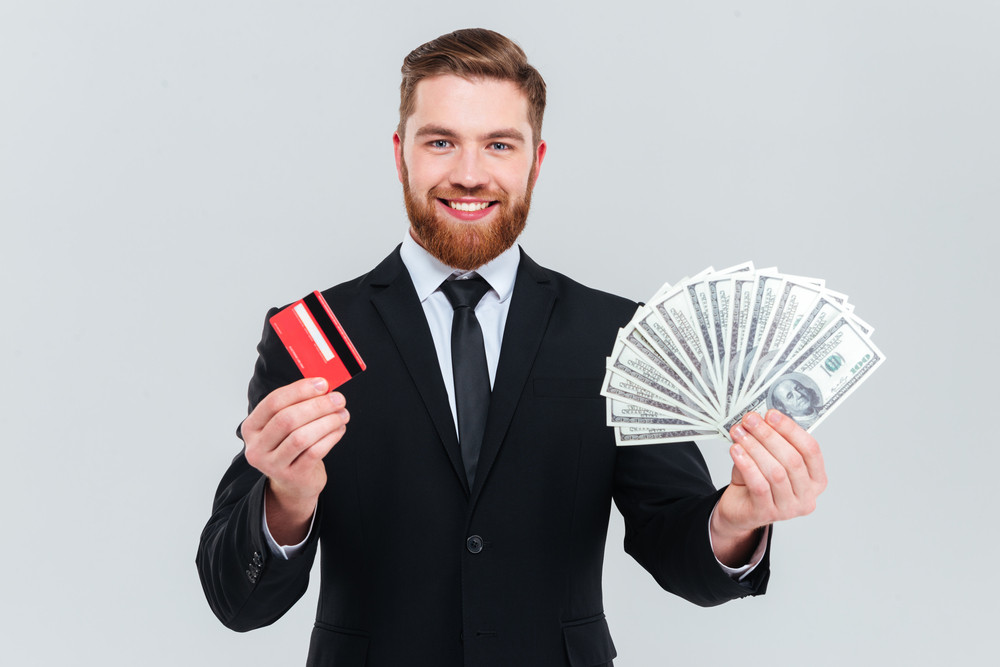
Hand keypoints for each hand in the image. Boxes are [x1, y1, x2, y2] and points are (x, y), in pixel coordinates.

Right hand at [242, 377, 349, 543]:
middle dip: (317, 405)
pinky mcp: (292, 476)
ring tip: (342, 414)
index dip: (300, 390)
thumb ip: (297, 405)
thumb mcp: (285, 426)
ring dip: (327, 421)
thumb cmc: (291, 446)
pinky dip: (331, 437)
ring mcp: (272, 465)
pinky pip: (315, 452)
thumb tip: (323, 385)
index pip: (273, 402)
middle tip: (338, 399)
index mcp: (251, 427)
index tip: (323, 383)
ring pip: (301, 437)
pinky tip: (339, 429)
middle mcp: (256, 447)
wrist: (294, 483)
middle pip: (287, 419)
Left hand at [710, 409, 826, 565]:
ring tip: (740, 433)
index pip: (811, 450)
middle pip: (792, 460)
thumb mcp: (768, 458)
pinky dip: (747, 464)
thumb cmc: (757, 481)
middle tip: (750, 420)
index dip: (791, 430)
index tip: (772, 415)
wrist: (739, 509)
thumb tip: (761, 418)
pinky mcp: (767, 513)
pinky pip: (759, 485)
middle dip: (769, 436)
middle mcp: (807, 496)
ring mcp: (789, 508)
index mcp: (816, 479)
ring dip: (755, 448)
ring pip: (776, 472)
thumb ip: (770, 441)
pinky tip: (736, 451)